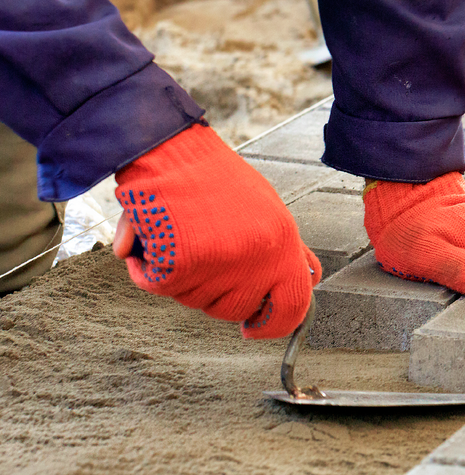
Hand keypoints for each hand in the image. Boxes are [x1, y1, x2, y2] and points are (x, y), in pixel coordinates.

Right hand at [113, 123, 320, 337]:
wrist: (168, 145)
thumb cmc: (213, 174)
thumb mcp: (267, 208)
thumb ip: (286, 248)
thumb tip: (309, 279)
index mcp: (282, 241)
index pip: (293, 304)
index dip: (275, 324)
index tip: (256, 329)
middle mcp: (256, 257)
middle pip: (235, 309)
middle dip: (214, 294)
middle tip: (199, 257)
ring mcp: (219, 264)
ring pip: (194, 301)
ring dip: (179, 278)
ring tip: (177, 233)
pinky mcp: (180, 265)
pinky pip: (158, 286)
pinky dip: (145, 268)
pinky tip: (149, 237)